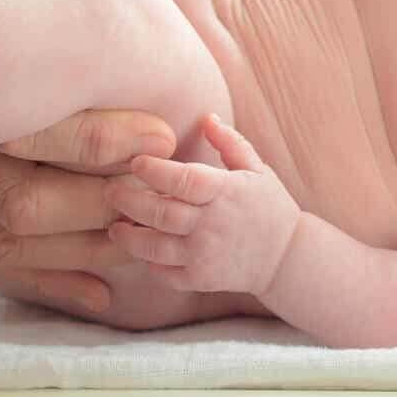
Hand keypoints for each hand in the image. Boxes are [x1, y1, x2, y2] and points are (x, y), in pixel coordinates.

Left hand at [105, 114, 298, 295]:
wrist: (286, 257)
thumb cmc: (269, 207)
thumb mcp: (256, 169)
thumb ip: (229, 143)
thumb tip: (205, 117)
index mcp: (226, 192)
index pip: (184, 180)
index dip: (155, 170)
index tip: (135, 162)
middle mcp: (213, 224)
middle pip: (161, 212)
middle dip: (130, 201)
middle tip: (110, 192)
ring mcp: (205, 255)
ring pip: (156, 247)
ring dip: (130, 237)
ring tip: (115, 226)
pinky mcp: (201, 279)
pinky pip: (165, 273)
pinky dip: (148, 263)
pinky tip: (140, 251)